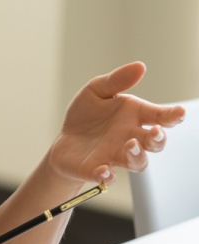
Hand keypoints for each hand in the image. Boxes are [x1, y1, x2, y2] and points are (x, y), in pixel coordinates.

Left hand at [50, 62, 185, 184]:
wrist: (64, 140)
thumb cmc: (86, 116)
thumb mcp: (96, 91)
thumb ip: (117, 81)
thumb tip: (140, 66)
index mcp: (134, 117)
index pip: (160, 117)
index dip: (172, 116)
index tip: (179, 113)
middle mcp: (130, 138)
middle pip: (154, 143)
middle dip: (158, 139)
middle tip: (154, 132)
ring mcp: (115, 156)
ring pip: (137, 162)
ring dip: (137, 155)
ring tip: (129, 145)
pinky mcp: (96, 170)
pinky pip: (106, 177)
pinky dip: (107, 176)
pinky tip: (104, 171)